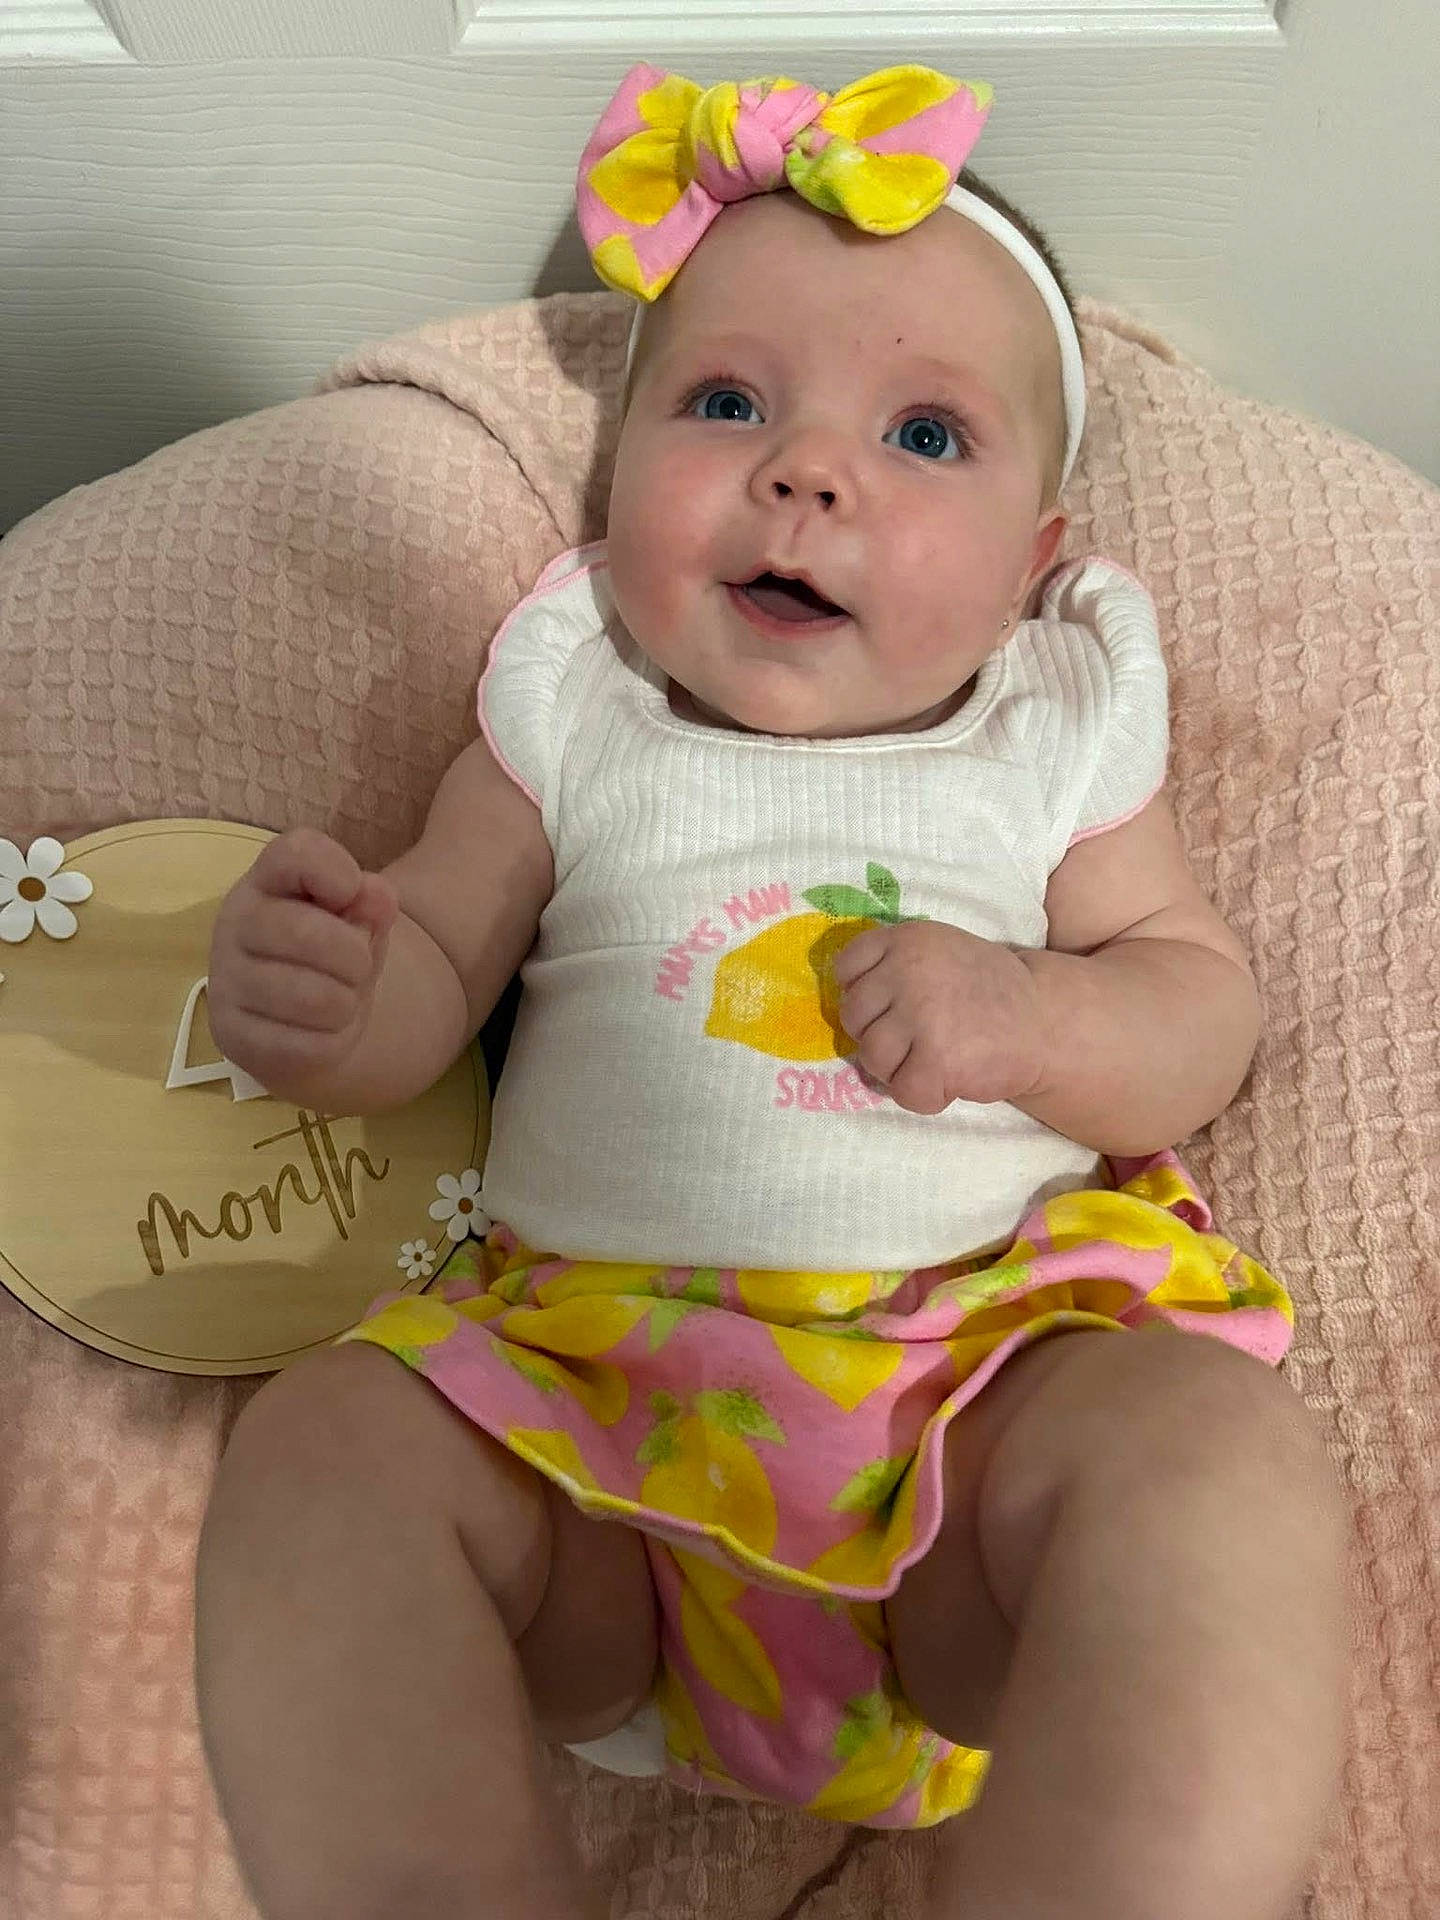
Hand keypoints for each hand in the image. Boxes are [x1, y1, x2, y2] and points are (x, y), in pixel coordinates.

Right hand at [208, 827, 398, 1093]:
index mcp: (266, 879)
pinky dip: (333, 1041)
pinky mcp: (232, 1036)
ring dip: (348, 1003)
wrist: (306, 1021)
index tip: (351, 894)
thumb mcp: (361, 919)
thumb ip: (372, 901)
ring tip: (339, 998)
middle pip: (306, 933)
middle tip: (358, 966)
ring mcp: (226, 981)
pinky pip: (309, 1045)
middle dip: (356, 957)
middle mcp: (234, 923)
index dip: (338, 872)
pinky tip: (320, 1030)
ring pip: (315, 998)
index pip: (296, 853)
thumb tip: (378, 898)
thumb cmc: (334, 954)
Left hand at [832, 920, 1049, 1115]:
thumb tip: (845, 1000)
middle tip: (918, 1037)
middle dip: (880, 1035)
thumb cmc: (984, 989)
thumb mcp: (937, 951)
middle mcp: (908, 972)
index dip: (864, 996)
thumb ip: (892, 964)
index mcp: (906, 940)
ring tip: (933, 1057)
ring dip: (899, 1068)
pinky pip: (903, 1092)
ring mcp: (922, 1016)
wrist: (1043, 1019)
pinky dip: (924, 1096)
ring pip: (872, 1058)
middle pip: (853, 1018)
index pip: (846, 968)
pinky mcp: (937, 1060)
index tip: (891, 1006)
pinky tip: (948, 1078)